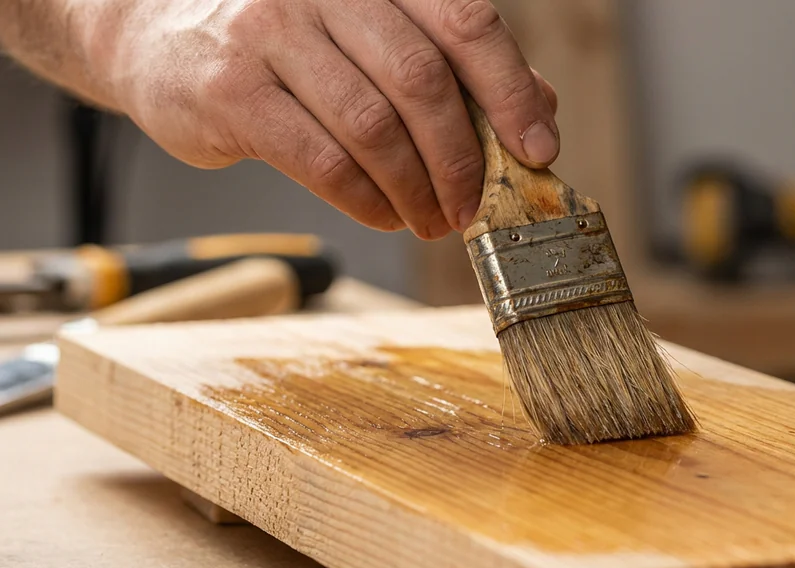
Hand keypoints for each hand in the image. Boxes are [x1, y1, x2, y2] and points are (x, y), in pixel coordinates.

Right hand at [106, 0, 558, 239]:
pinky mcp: (232, 89)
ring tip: (430, 221)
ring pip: (373, 127)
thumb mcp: (373, 35)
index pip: (464, 22)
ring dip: (415, 189)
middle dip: (462, 159)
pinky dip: (366, 200)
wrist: (159, 37)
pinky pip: (323, 160)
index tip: (538, 149)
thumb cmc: (290, 41)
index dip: (511, 90)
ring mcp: (270, 31)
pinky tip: (384, 214)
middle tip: (473, 207)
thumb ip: (456, 65)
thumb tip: (539, 112)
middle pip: (422, 80)